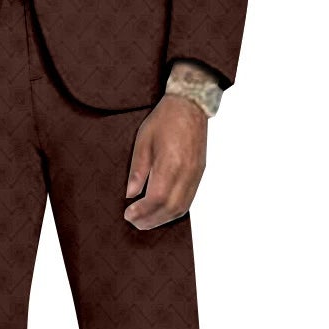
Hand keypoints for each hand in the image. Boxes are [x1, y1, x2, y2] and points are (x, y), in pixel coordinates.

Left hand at [123, 94, 207, 228]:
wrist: (190, 106)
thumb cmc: (164, 120)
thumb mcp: (143, 140)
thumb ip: (138, 169)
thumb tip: (131, 193)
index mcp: (171, 163)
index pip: (157, 198)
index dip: (142, 211)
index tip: (128, 214)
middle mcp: (187, 172)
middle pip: (170, 208)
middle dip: (151, 220)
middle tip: (135, 223)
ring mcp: (196, 174)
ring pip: (182, 207)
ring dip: (164, 219)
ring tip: (146, 221)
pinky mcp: (200, 173)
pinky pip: (189, 200)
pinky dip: (175, 210)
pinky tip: (162, 211)